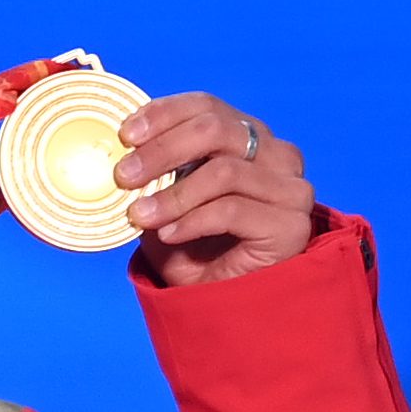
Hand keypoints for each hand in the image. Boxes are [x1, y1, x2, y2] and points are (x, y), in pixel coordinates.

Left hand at [115, 92, 315, 287]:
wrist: (232, 305)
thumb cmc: (200, 249)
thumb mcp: (170, 202)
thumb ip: (155, 172)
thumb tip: (120, 152)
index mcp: (251, 137)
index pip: (206, 106)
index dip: (163, 114)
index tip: (125, 135)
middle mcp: (278, 156)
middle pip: (214, 130)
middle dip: (160, 151)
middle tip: (124, 177)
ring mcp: (291, 189)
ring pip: (223, 171)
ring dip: (172, 195)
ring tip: (140, 216)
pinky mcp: (291, 225)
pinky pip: (232, 210)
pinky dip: (191, 220)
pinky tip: (169, 235)